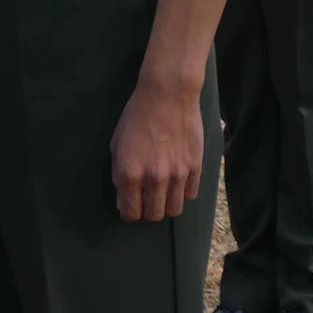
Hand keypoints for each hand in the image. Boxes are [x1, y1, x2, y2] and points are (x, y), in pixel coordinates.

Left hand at [111, 79, 202, 222]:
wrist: (167, 97)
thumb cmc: (136, 118)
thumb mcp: (117, 145)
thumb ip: (119, 175)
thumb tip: (123, 201)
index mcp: (130, 173)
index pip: (131, 213)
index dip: (128, 212)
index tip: (129, 205)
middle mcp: (154, 179)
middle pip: (154, 216)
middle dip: (147, 211)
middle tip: (145, 198)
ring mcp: (178, 175)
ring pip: (174, 210)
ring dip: (166, 205)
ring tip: (161, 192)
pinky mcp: (196, 169)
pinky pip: (190, 196)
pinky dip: (182, 194)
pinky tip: (176, 182)